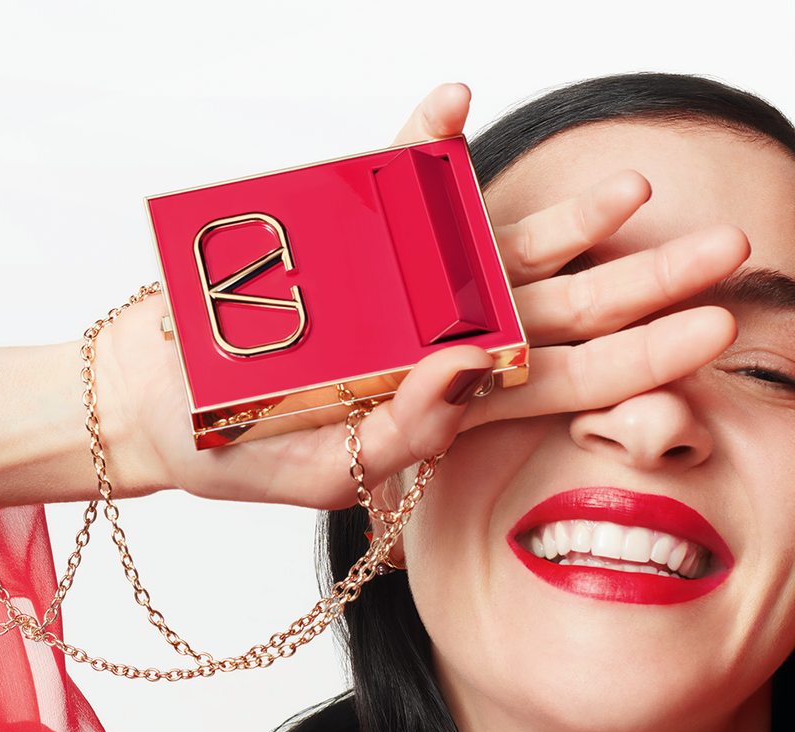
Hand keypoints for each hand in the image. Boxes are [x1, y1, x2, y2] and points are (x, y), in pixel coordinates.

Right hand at [95, 85, 743, 510]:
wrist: (157, 401)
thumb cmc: (236, 451)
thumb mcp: (321, 469)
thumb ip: (399, 434)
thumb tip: (466, 374)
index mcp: (443, 405)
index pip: (563, 383)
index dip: (642, 359)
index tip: (711, 330)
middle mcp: (435, 337)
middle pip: (558, 311)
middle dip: (644, 283)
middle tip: (726, 250)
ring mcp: (396, 285)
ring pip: (497, 246)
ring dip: (565, 217)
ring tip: (632, 191)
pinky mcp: (346, 240)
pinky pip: (389, 185)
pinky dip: (419, 144)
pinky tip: (453, 109)